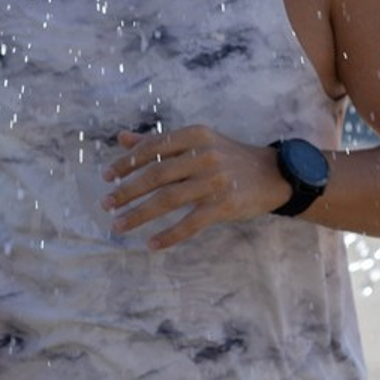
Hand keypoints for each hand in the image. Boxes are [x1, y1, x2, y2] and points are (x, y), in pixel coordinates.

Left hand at [102, 126, 287, 249]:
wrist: (274, 174)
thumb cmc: (229, 157)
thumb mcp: (198, 142)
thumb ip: (160, 142)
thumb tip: (122, 139)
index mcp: (196, 135)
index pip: (154, 147)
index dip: (127, 162)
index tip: (107, 176)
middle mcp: (205, 156)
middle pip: (157, 175)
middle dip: (127, 190)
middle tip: (105, 204)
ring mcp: (215, 182)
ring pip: (168, 200)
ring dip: (139, 214)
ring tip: (118, 225)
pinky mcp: (224, 206)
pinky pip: (190, 223)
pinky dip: (169, 235)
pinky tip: (151, 244)